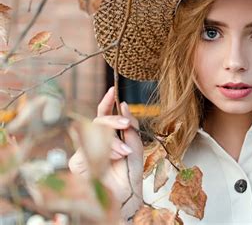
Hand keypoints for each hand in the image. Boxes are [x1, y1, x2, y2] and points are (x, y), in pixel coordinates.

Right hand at [68, 87, 143, 204]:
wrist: (126, 199)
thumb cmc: (130, 177)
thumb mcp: (136, 149)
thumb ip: (131, 129)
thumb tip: (125, 106)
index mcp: (109, 137)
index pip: (104, 116)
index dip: (107, 103)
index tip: (113, 90)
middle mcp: (95, 142)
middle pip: (98, 121)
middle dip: (113, 120)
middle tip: (126, 125)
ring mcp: (85, 151)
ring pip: (93, 133)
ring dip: (112, 140)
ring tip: (125, 151)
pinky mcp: (77, 163)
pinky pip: (88, 147)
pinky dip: (105, 150)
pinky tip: (116, 156)